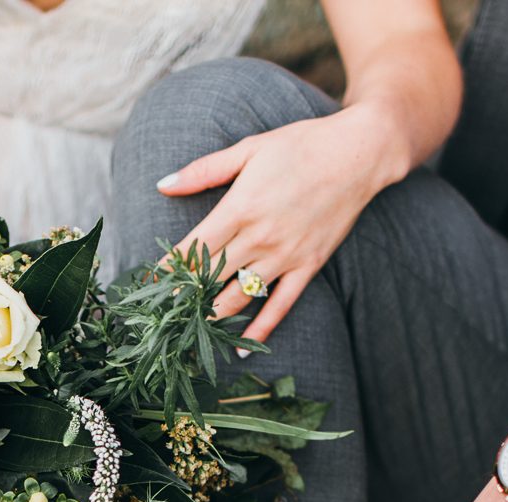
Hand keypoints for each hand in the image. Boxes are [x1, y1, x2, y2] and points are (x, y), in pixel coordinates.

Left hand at [160, 102, 409, 343]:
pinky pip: (280, 306)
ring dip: (211, 318)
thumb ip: (204, 170)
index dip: (167, 269)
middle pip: (210, 278)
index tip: (147, 286)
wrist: (360, 153)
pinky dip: (260, 329)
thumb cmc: (301, 145)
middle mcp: (260, 237)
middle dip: (182, 299)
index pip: (193, 248)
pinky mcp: (309, 265)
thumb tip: (163, 184)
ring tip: (188, 333)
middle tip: (161, 317)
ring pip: (239, 297)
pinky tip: (240, 350)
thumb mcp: (249, 148)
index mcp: (240, 207)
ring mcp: (285, 255)